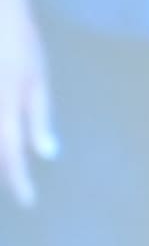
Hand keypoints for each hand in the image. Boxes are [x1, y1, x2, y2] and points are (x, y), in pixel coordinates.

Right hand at [0, 0, 41, 208]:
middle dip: (4, 172)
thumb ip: (39, 116)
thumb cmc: (18, 43)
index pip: (11, 154)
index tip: (29, 202)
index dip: (20, 181)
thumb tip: (47, 154)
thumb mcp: (37, 79)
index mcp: (5, 105)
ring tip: (10, 170)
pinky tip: (4, 143)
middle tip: (19, 189)